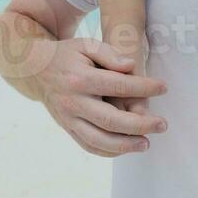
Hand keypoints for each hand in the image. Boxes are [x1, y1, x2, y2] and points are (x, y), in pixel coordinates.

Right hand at [35, 36, 168, 156]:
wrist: (34, 69)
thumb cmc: (67, 55)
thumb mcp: (86, 44)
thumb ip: (109, 53)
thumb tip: (131, 67)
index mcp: (80, 78)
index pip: (118, 85)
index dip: (144, 87)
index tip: (164, 87)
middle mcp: (73, 102)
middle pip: (111, 120)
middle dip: (140, 125)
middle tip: (162, 124)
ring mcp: (68, 119)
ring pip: (99, 140)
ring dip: (126, 145)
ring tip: (147, 143)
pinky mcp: (67, 128)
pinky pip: (89, 146)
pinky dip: (109, 152)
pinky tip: (127, 147)